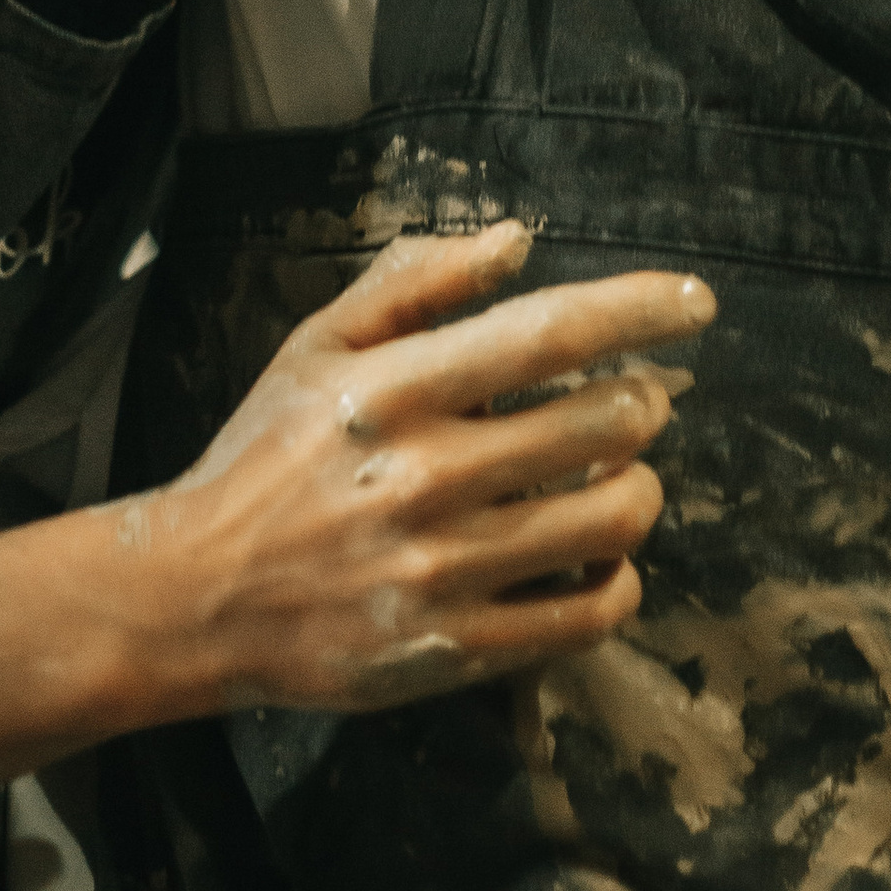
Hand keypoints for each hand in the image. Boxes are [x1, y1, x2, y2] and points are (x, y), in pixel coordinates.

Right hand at [125, 224, 716, 715]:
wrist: (193, 599)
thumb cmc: (264, 458)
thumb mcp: (315, 345)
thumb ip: (413, 282)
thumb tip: (517, 240)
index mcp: (391, 390)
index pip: (544, 331)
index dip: (637, 308)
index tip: (697, 300)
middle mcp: (424, 478)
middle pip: (602, 426)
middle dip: (643, 404)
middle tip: (634, 403)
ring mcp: (443, 572)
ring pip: (612, 521)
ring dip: (639, 489)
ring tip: (617, 478)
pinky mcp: (455, 650)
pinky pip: (587, 617)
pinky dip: (616, 581)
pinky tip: (596, 559)